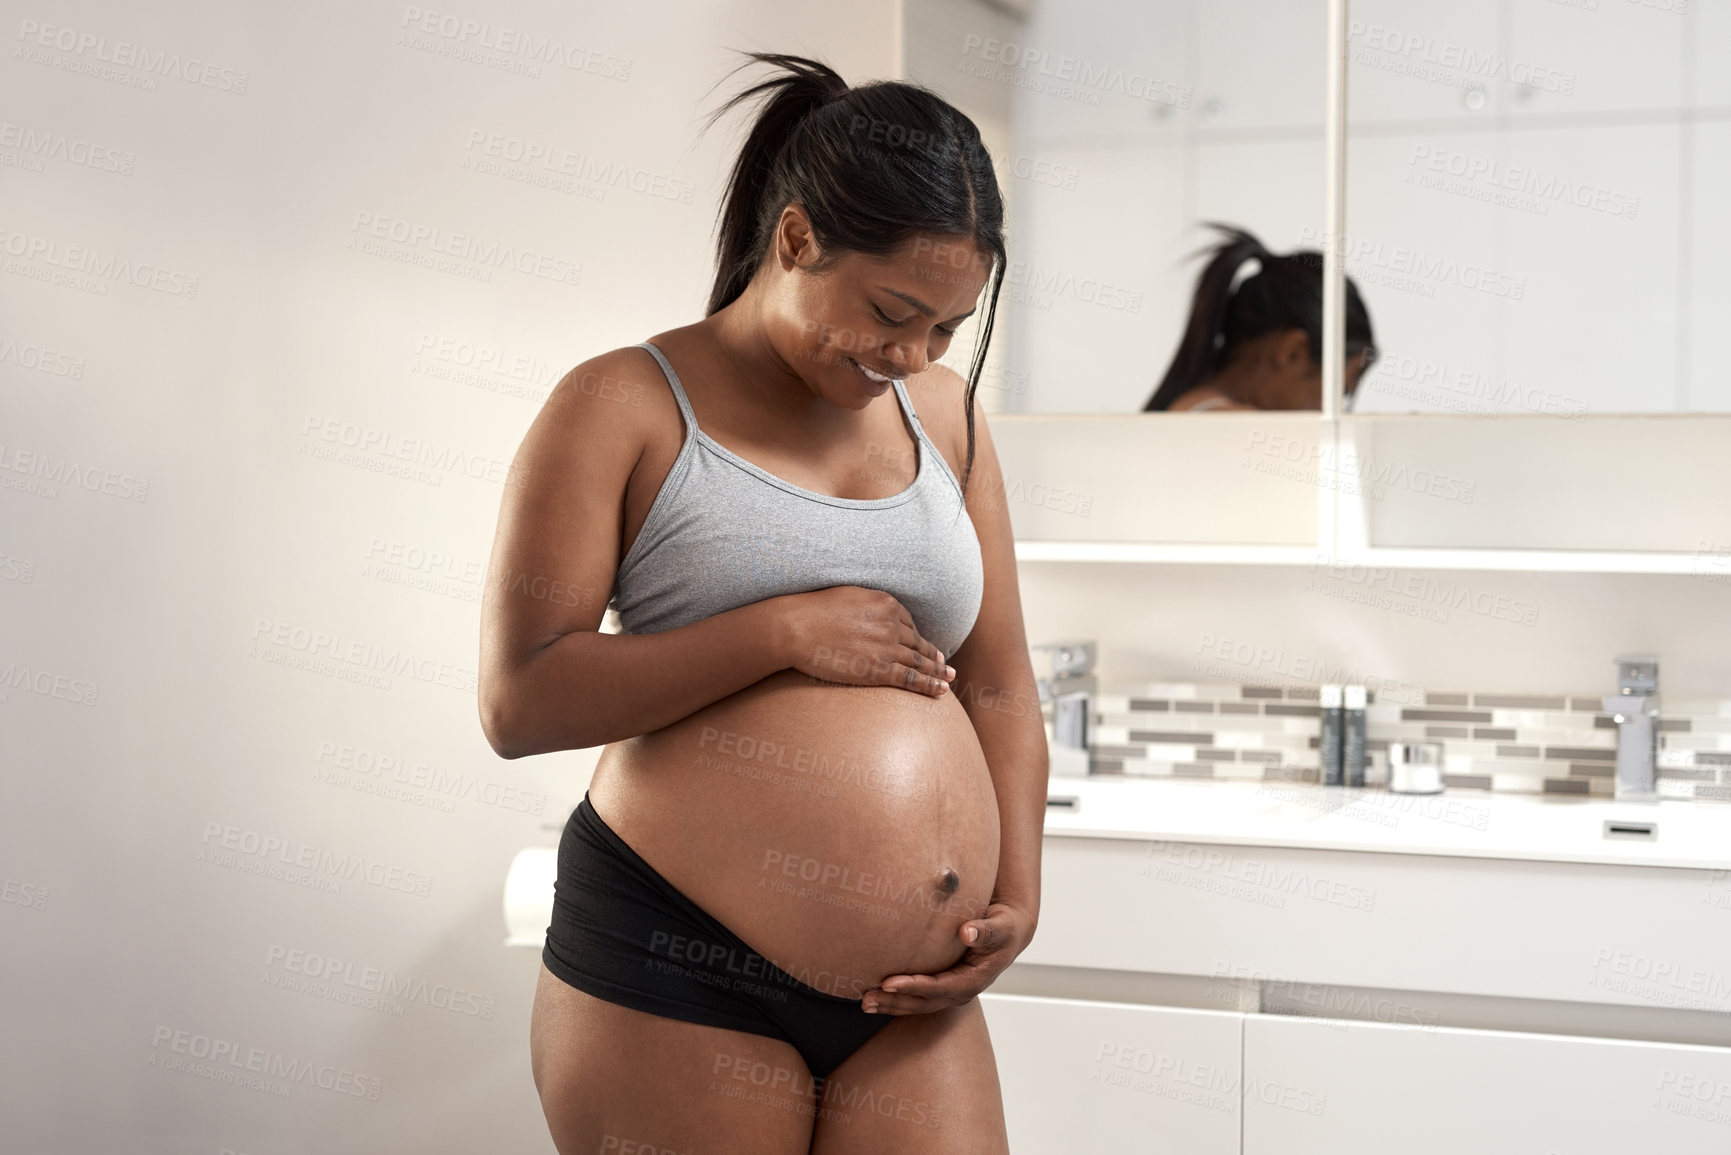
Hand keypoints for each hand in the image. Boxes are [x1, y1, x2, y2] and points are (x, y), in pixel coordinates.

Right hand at [782, 586, 954, 696]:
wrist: (798, 628)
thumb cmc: (814, 611)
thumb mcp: (849, 596)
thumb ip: (868, 603)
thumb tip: (872, 610)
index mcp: (887, 604)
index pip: (908, 623)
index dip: (917, 637)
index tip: (925, 646)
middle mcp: (893, 624)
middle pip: (918, 643)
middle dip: (934, 655)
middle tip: (945, 665)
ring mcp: (889, 648)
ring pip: (920, 662)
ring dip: (937, 672)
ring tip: (949, 678)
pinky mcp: (881, 670)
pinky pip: (912, 679)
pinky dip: (930, 686)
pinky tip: (941, 691)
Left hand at [859, 900, 1036, 1014]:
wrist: (1009, 934)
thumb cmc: (1004, 927)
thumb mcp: (1001, 926)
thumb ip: (986, 930)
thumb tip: (967, 932)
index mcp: (974, 979)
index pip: (939, 988)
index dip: (914, 987)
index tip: (889, 982)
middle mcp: (961, 991)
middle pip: (923, 1003)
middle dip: (895, 1002)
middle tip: (866, 998)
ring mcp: (951, 992)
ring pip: (917, 1004)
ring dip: (891, 1005)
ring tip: (864, 1003)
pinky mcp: (943, 987)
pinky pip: (917, 997)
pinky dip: (897, 998)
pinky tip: (877, 996)